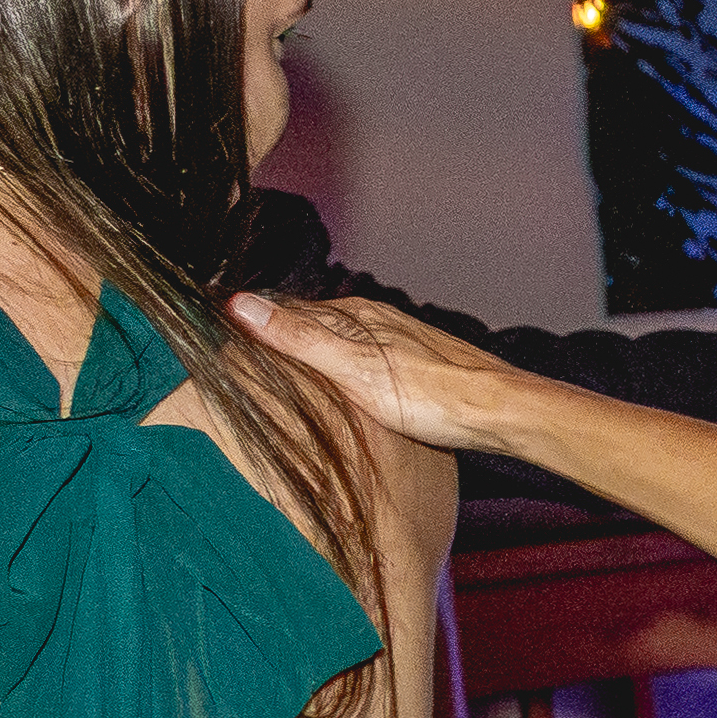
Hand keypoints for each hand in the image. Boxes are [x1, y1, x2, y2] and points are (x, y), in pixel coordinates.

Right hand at [223, 286, 537, 454]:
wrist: (501, 413)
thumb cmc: (434, 395)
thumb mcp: (353, 368)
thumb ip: (298, 339)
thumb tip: (239, 304)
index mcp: (356, 316)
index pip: (288, 310)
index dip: (252, 320)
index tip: (215, 327)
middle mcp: (376, 322)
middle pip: (313, 324)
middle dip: (277, 333)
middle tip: (234, 346)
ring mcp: (398, 343)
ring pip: (340, 342)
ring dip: (308, 351)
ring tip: (277, 365)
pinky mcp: (415, 367)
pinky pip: (363, 360)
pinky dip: (340, 368)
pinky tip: (339, 385)